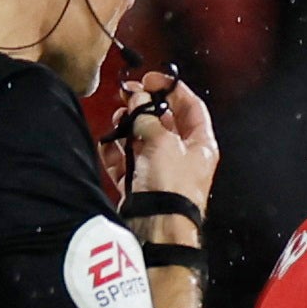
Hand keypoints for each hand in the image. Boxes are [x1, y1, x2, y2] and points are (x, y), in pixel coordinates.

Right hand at [112, 68, 219, 214]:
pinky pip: (124, 163)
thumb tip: (137, 101)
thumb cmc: (172, 186)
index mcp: (199, 144)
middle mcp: (182, 156)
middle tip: (127, 94)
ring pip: (141, 140)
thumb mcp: (162, 141)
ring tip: (118, 120)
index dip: (172, 89)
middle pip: (163, 122)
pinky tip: (107, 143)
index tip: (151, 79)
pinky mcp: (139, 186)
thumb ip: (147, 117)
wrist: (158, 228)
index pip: (190, 106)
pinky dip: (115, 152)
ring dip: (128, 127)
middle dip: (144, 107)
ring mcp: (160, 171)